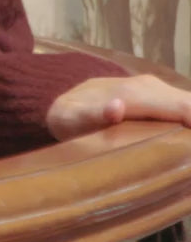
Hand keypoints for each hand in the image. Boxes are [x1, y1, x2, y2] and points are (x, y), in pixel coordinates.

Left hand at [46, 74, 190, 141]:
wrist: (62, 100)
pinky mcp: (156, 94)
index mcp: (133, 94)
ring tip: (187, 151)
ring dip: (190, 121)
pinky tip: (183, 136)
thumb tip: (117, 107)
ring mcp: (154, 88)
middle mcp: (148, 86)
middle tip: (189, 155)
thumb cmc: (68, 117)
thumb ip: (92, 115)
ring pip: (187, 103)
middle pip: (189, 105)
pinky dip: (186, 118)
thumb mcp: (71, 120)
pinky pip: (180, 105)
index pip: (181, 108)